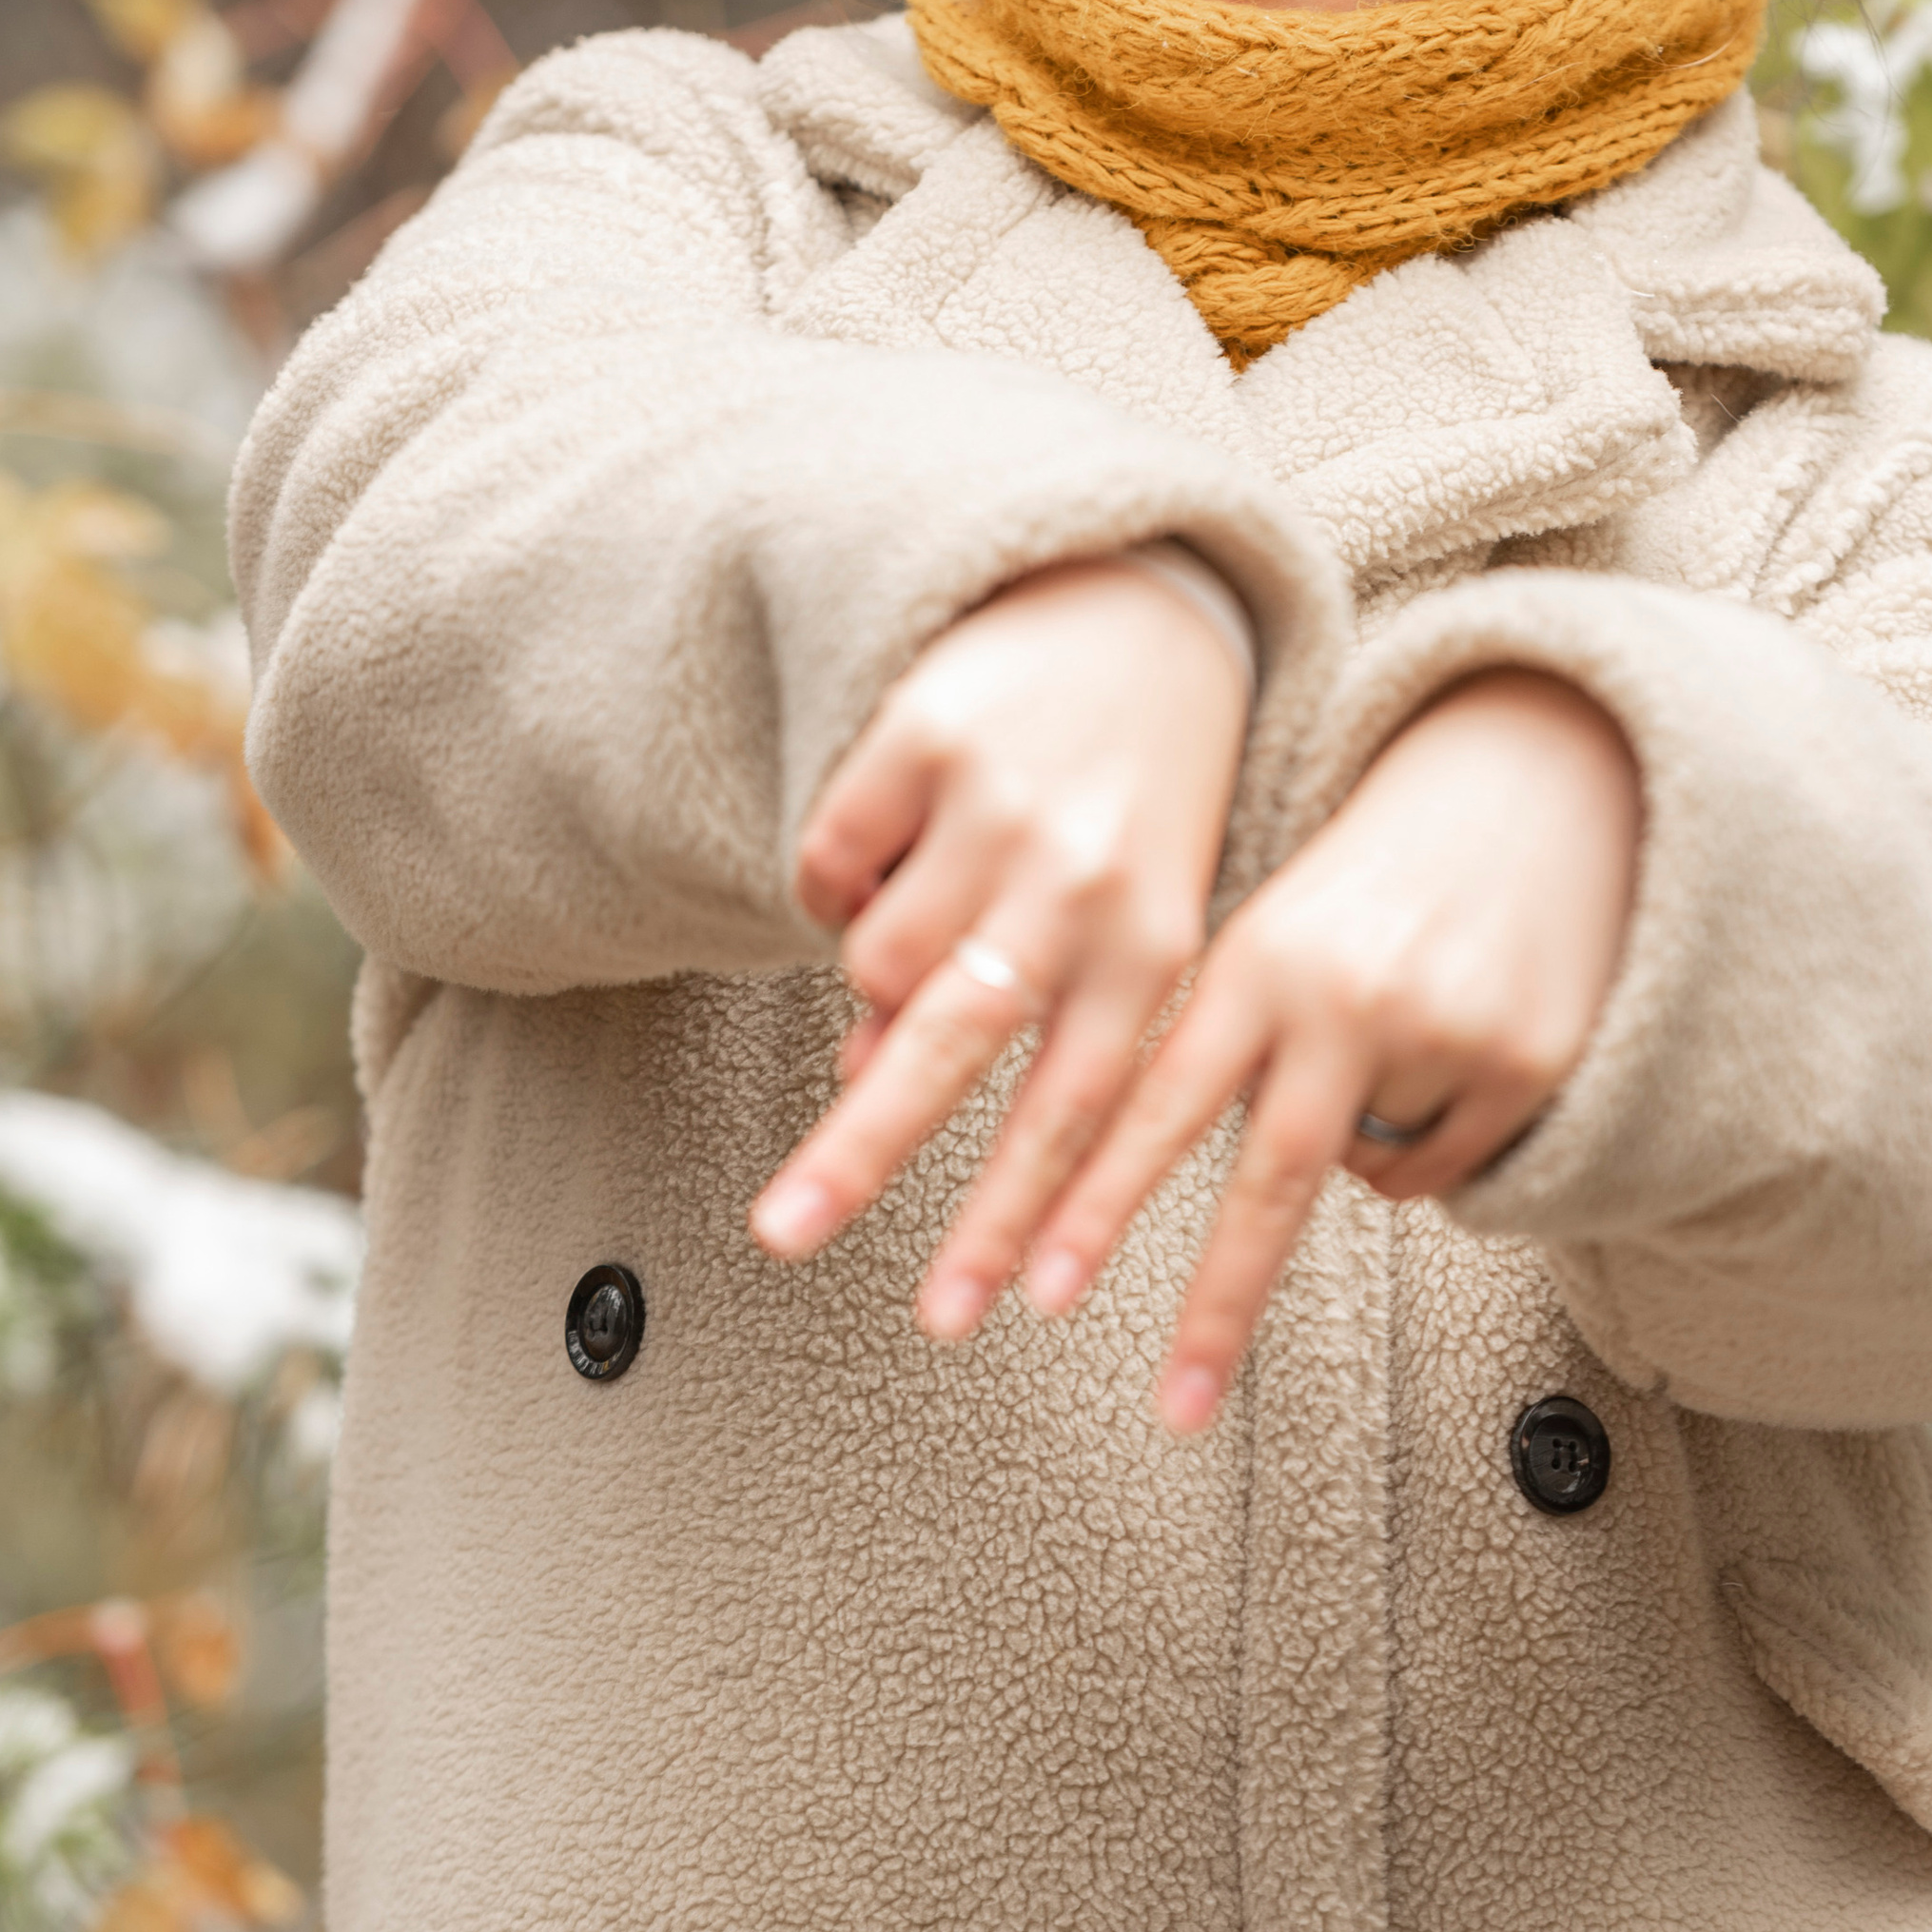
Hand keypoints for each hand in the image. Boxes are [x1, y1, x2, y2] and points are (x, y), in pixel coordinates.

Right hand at [749, 556, 1249, 1301]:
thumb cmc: (1133, 808)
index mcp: (1151, 949)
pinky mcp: (925, 733)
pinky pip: (832, 860)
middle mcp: (1078, 884)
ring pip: (874, 958)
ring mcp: (999, 808)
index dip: (1018, 1218)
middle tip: (781, 1239)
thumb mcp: (1131, 920)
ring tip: (917, 928)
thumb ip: (1038, 1020)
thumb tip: (869, 1078)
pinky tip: (886, 851)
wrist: (1143, 616)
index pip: (1075, 1115)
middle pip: (951, 1052)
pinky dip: (837, 880)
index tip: (974, 1315)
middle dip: (860, 1156)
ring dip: (871, 976)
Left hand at [1017, 669, 1639, 1433]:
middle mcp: (1342, 994)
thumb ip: (1202, 1039)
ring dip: (1345, 1140)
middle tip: (1173, 1409)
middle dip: (1215, 1307)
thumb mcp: (1267, 935)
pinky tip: (1437, 1053)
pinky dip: (1420, 1144)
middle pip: (1267, 1182)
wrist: (1533, 785)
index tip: (1039, 1292)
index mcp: (1253, 959)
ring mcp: (1439, 1030)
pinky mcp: (1523, 1062)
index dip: (1091, 1203)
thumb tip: (1102, 1162)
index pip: (1152, 1102)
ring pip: (1364, 1170)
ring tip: (1374, 1046)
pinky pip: (1439, 1169)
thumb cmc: (1366, 881)